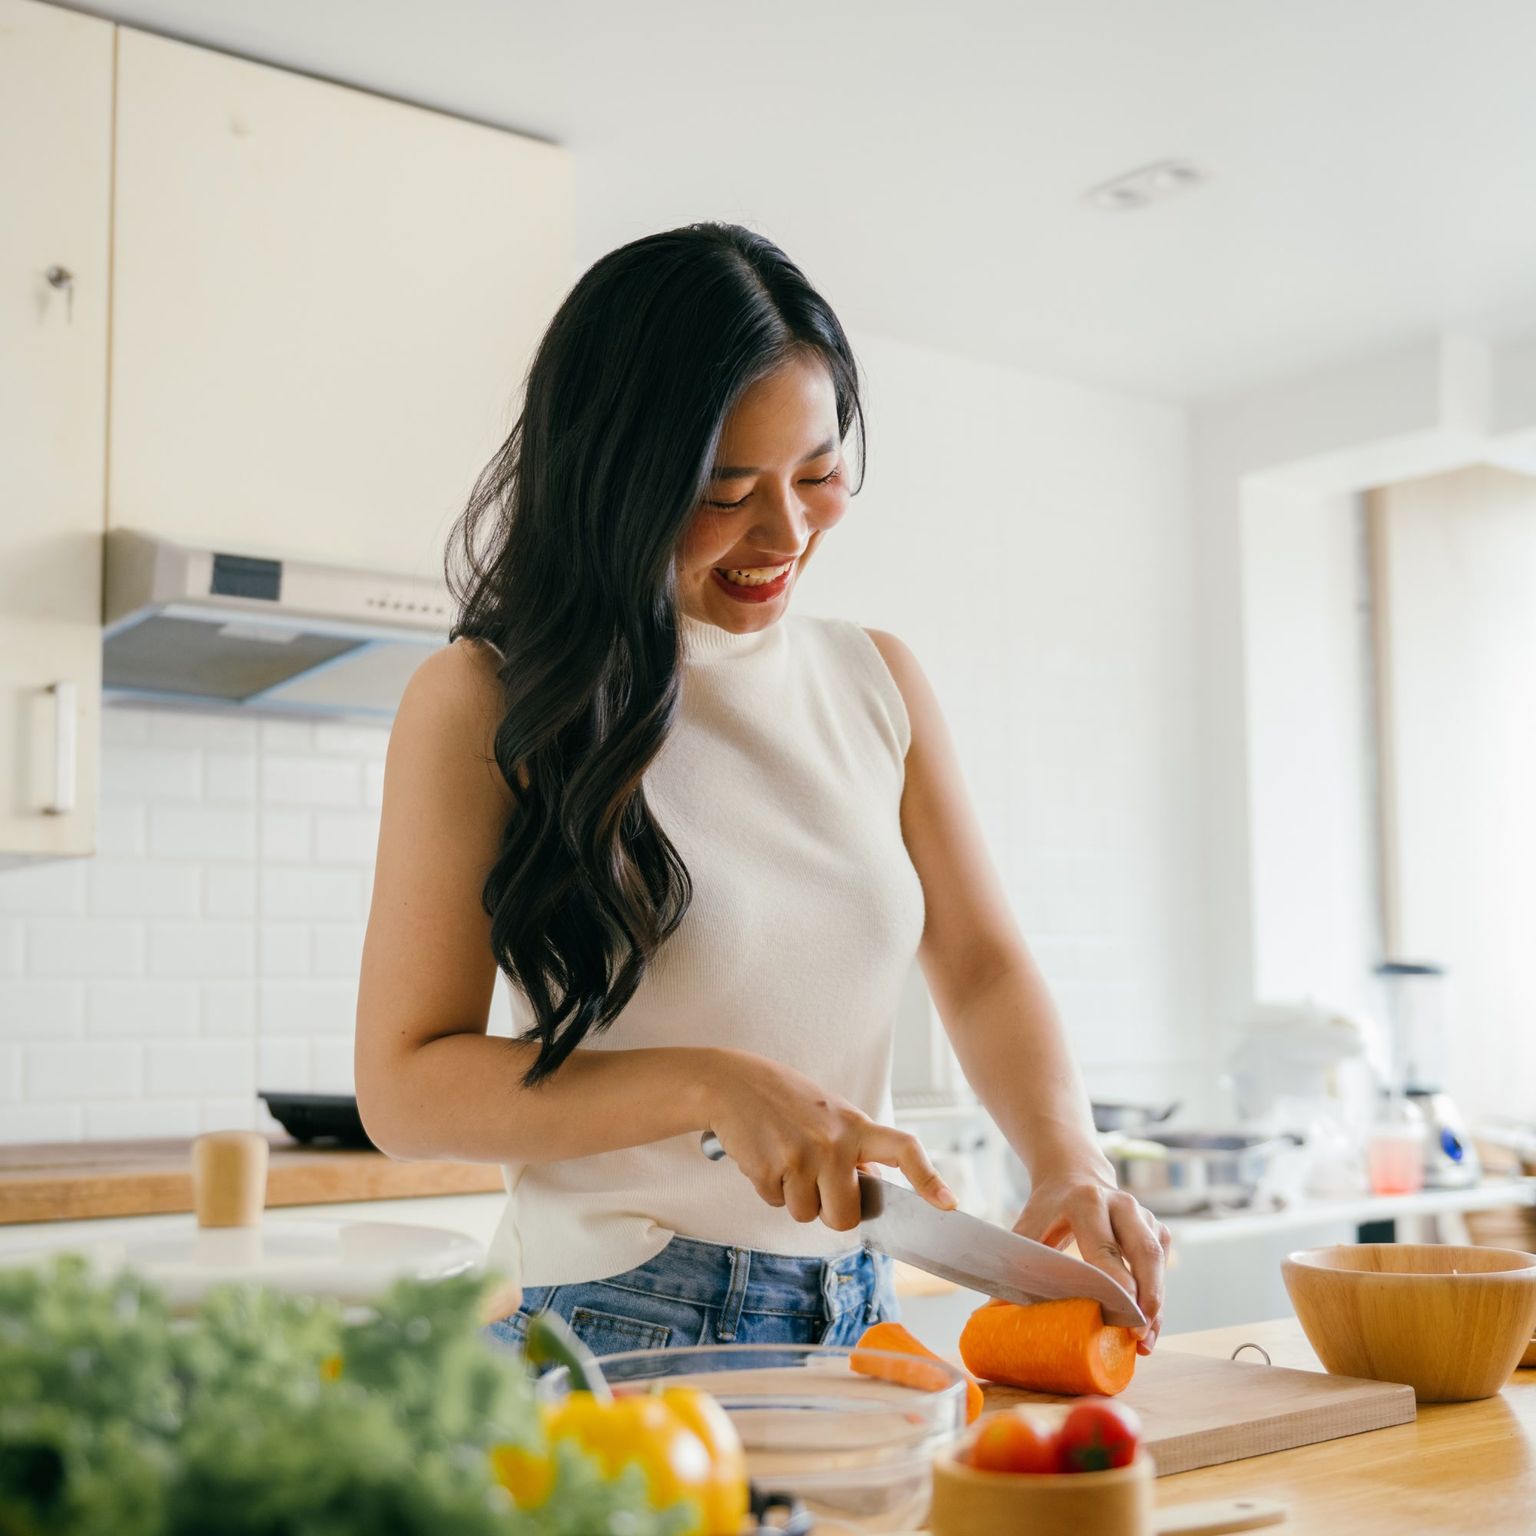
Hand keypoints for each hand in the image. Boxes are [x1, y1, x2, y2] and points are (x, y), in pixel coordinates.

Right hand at [703, 1049, 957, 1231]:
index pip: (903, 1148)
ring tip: (783, 1158)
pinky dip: (768, 1189)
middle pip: (846, 1216)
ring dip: (794, 1198)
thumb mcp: (830, 1113)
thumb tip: (871, 1192)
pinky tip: (764, 1157)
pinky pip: (776, 1204)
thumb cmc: (786, 1101)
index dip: (928, 1178)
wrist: (732, 1083)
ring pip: (806, 1214)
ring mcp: (802, 1156)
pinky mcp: (770, 1168)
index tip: (948, 1205)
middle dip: (829, 1210)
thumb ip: (853, 1148)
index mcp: (856, 1125)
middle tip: (813, 1181)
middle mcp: (834, 1142)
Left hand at [1012, 1162, 1170, 1353]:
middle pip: (1144, 1252)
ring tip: (1144, 1342)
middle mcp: (1121, 1204)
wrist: (1074, 1173)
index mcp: (1086, 1202)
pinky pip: (1162, 1265)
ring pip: (1158, 1262)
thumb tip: (987, 1314)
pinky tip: (1148, 1324)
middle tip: (1138, 1335)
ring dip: (1156, 1304)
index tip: (1122, 1313)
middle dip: (1147, 1297)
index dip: (1116, 1281)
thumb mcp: (1028, 1227)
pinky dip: (1158, 1296)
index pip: (1105, 1246)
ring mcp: (1143, 1214)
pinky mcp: (1155, 1228)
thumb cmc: (1047, 1208)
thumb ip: (1014, 1265)